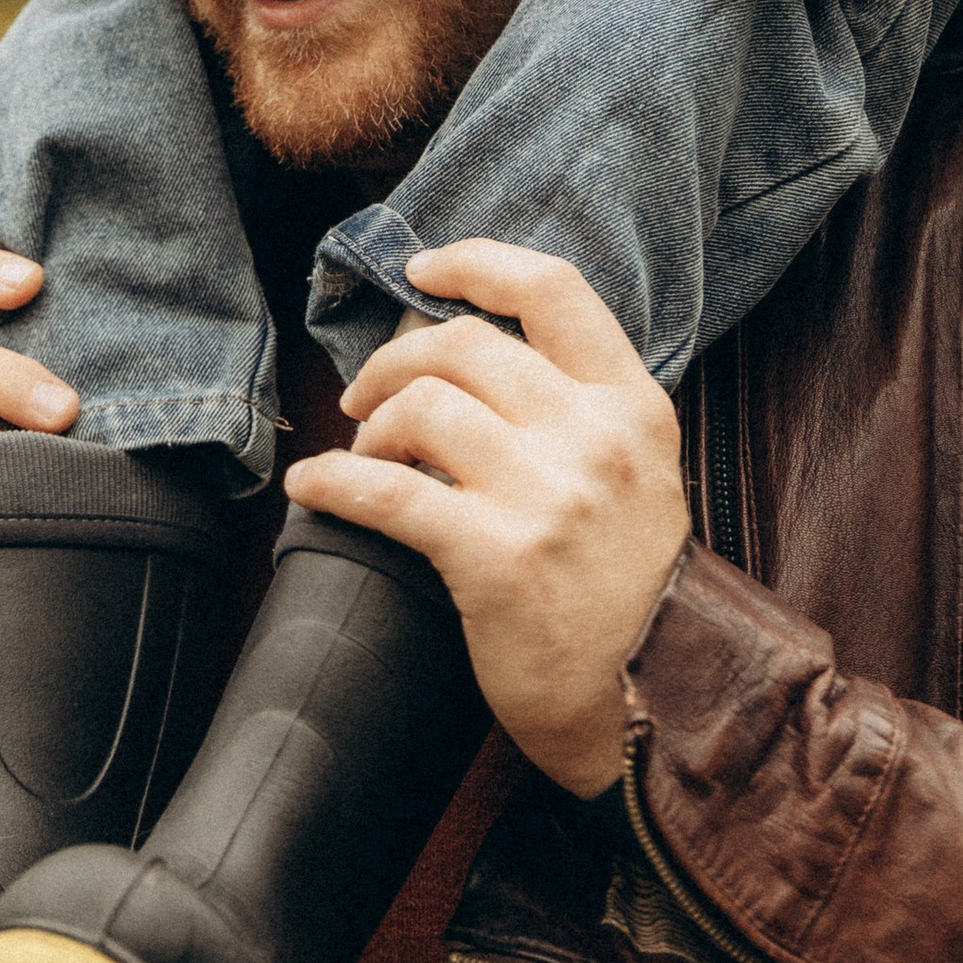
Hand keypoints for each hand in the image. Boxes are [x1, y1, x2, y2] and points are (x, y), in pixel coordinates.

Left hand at [284, 239, 689, 796]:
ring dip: (372, 426)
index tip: (422, 270)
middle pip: (465, 346)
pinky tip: (312, 487)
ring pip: (422, 407)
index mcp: (632, 405)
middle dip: (395, 361)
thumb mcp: (638, 473)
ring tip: (366, 456)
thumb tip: (468, 347)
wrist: (651, 698)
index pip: (552, 289)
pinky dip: (333, 483)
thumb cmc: (627, 587)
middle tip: (367, 398)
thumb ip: (577, 406)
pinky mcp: (495, 557)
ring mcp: (546, 495)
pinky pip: (386, 494)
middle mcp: (593, 437)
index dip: (476, 263)